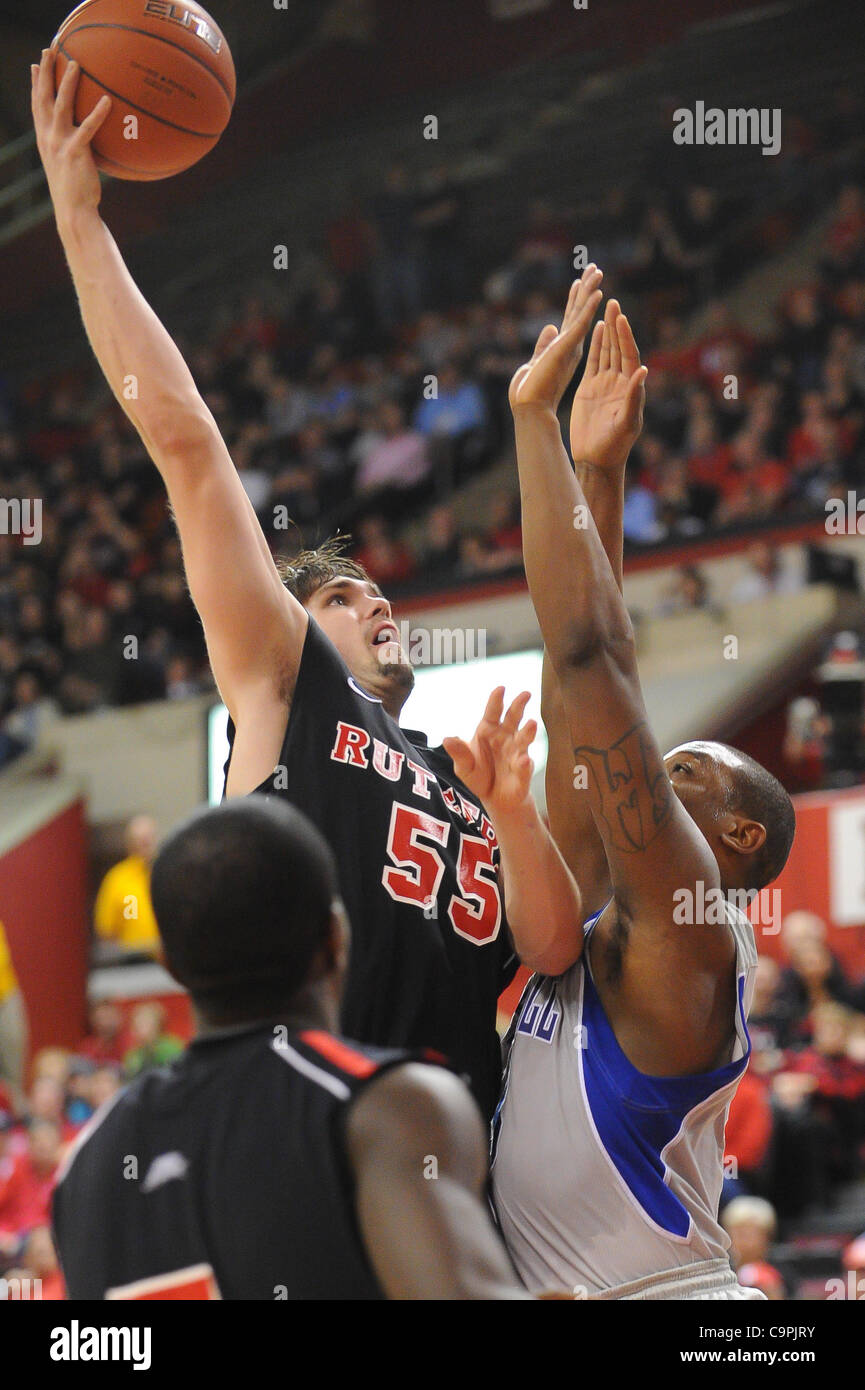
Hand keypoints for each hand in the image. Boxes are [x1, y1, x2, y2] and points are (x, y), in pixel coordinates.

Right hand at [31, 48, 111, 221]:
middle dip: (46, 72)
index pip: (37, 106)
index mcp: (44, 139)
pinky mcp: (75, 152)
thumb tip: (84, 140)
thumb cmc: (75, 191)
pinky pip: (87, 128)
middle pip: (44, 98)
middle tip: (49, 50)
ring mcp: (59, 144)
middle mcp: (47, 137)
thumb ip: (72, 147)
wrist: (73, 211)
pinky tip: (107, 100)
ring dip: (67, 83)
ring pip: (61, 106)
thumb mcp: (68, 165)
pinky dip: (97, 113)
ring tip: (75, 64)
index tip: (36, 65)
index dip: (36, 84)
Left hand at [443, 688, 535, 816]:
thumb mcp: (463, 766)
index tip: (501, 688)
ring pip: (524, 739)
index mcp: (488, 731)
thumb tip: (447, 738)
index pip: (493, 712)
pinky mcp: (523, 771)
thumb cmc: (478, 776)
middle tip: (526, 694)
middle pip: (513, 718)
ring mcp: (517, 752)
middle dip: (519, 705)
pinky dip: (524, 764)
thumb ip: (459, 753)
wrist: (493, 799)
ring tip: (532, 724)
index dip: (496, 700)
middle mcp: (506, 737)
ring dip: (528, 731)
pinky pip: (524, 766)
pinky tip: (523, 761)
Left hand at [508, 266, 602, 416]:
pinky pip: (582, 324)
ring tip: (597, 271)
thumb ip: (543, 346)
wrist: (529, 409)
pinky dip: (589, 307)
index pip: (571, 320)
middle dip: (587, 290)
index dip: (576, 300)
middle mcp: (571, 346)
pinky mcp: (568, 348)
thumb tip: (549, 327)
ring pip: (584, 313)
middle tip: (595, 268)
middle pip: (580, 312)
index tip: (580, 282)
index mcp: (563, 349)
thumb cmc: (529, 393)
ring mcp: (571, 347)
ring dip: (591, 291)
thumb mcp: (535, 363)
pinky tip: (597, 292)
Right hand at [569, 299, 647, 471]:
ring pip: (607, 351)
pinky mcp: (589, 388)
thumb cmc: (614, 446)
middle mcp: (619, 382)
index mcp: (630, 388)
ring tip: (606, 308)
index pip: (629, 356)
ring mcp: (604, 384)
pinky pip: (593, 362)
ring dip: (607, 330)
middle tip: (613, 303)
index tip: (621, 318)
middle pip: (619, 348)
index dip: (625, 336)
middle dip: (616, 326)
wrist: (595, 459)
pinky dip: (595, 345)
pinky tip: (595, 329)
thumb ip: (634, 398)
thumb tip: (643, 371)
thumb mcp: (626, 423)